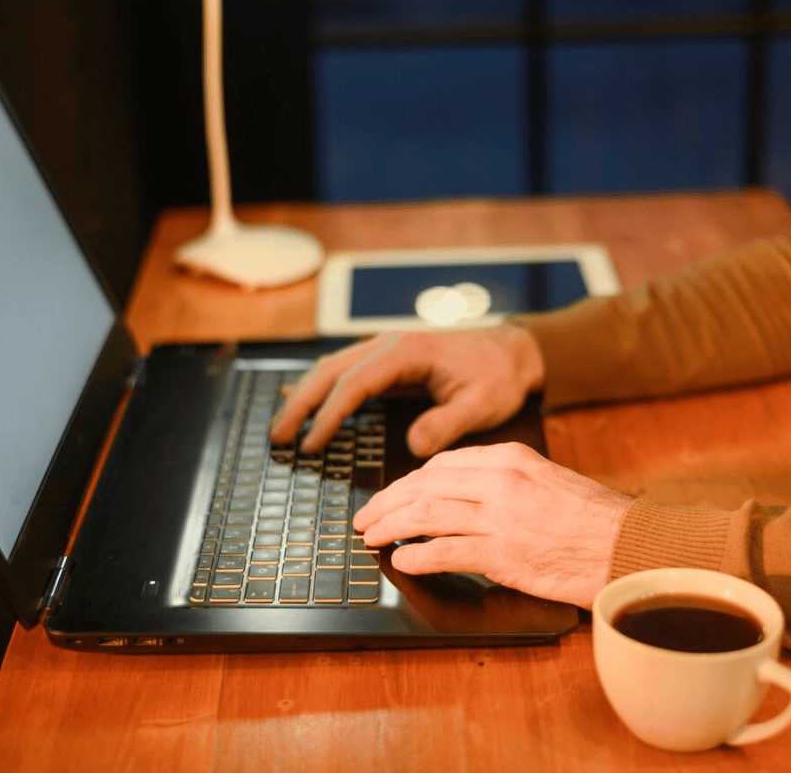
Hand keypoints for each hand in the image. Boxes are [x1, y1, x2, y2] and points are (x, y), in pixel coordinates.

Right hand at [270, 326, 544, 456]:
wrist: (512, 353)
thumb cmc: (498, 378)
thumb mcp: (481, 406)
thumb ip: (446, 425)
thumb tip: (413, 446)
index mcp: (406, 352)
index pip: (354, 384)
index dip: (328, 416)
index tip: (311, 445)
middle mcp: (388, 344)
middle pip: (331, 371)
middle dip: (301, 404)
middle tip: (278, 438)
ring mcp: (385, 349)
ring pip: (332, 368)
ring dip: (305, 395)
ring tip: (283, 428)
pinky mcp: (388, 360)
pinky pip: (345, 371)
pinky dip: (321, 387)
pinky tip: (302, 400)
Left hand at [353, 442, 632, 609]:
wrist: (631, 546)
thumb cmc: (596, 520)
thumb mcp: (548, 481)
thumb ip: (505, 481)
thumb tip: (462, 495)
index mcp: (511, 458)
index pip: (442, 465)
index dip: (408, 482)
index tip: (392, 495)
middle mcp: (500, 481)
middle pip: (424, 486)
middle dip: (387, 502)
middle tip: (366, 517)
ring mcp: (500, 517)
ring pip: (425, 514)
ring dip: (391, 527)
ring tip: (371, 538)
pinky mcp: (503, 554)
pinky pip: (444, 551)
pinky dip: (417, 556)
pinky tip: (401, 561)